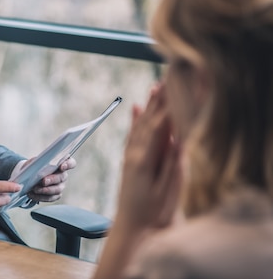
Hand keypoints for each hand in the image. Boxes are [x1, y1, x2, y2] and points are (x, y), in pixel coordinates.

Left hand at [26, 157, 75, 202]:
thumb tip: (35, 164)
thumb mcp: (34, 161)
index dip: (68, 165)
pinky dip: (40, 197)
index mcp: (61, 163)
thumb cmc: (34, 166)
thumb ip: (36, 161)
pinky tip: (32, 194)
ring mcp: (60, 186)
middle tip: (44, 181)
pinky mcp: (55, 195)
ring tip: (36, 189)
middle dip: (52, 179)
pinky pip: (50, 198)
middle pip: (62, 177)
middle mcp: (63, 175)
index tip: (62, 166)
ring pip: (57, 189)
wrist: (29, 176)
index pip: (71, 163)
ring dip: (46, 190)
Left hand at [114, 83, 182, 233]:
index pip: (159, 128)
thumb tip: (178, 141)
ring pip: (140, 125)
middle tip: (167, 78)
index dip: (168, 107)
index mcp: (144, 160)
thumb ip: (171, 166)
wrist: (130, 229)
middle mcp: (134, 154)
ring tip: (155, 86)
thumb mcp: (165, 192)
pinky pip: (132, 135)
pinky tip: (134, 107)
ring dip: (148, 105)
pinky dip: (135, 119)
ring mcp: (129, 157)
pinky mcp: (128, 161)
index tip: (177, 89)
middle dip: (159, 99)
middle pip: (148, 120)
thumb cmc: (151, 214)